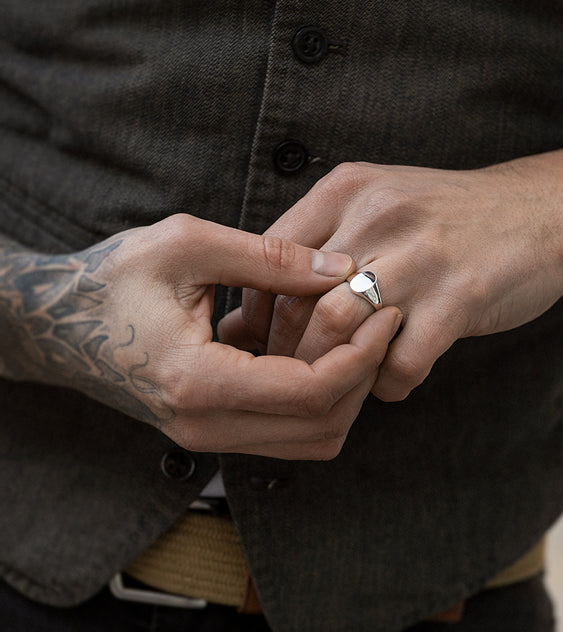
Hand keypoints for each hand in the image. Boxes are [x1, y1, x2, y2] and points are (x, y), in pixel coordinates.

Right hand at [0, 214, 401, 458]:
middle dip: (364, 376)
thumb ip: (270, 259)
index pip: (311, 392)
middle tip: (381, 323)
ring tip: (357, 336)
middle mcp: (204, 425)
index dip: (361, 354)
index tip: (385, 312)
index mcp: (198, 381)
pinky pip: (285, 433)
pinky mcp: (210, 429)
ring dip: (345, 392)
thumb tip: (341, 271)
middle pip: (321, 427)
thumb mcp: (187, 245)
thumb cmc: (111, 278)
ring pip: (309, 440)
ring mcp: (206, 436)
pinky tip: (318, 349)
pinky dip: (317, 400)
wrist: (53, 321)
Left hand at [235, 143, 562, 401]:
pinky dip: (390, 384)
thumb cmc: (448, 219)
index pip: (268, 258)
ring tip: (347, 381)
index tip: (265, 345)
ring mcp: (421, 254)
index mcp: (347, 189)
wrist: (545, 209)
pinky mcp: (461, 293)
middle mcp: (377, 214)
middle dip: (290, 352)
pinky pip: (401, 361)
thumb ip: (323, 244)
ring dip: (336, 371)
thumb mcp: (380, 205)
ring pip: (337, 329)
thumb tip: (255, 312)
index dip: (256, 312)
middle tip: (300, 377)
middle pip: (296, 299)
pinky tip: (398, 378)